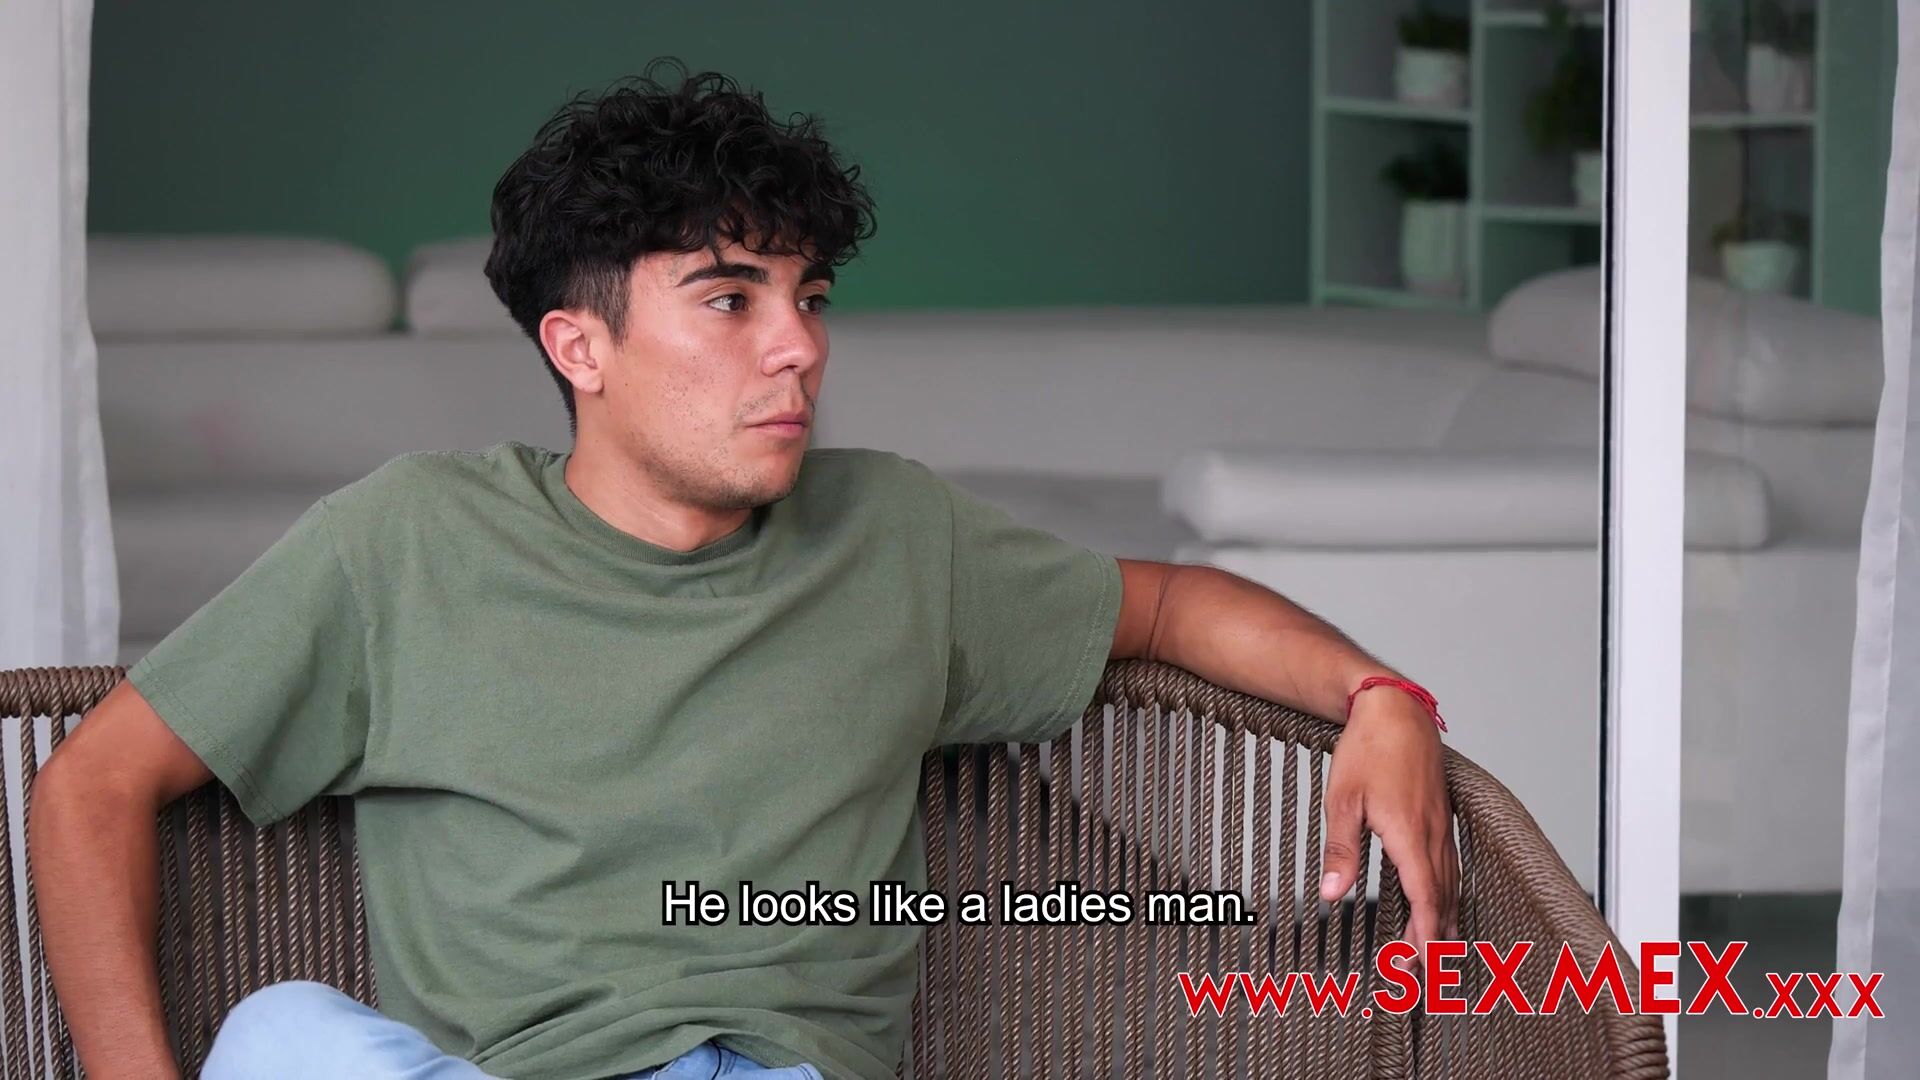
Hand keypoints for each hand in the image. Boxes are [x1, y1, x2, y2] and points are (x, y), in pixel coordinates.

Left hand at [1317, 686, 1458, 963]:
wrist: (1394, 709)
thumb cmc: (1367, 750)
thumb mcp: (1342, 801)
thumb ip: (1341, 851)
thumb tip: (1331, 893)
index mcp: (1409, 835)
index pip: (1425, 900)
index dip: (1425, 936)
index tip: (1419, 965)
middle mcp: (1432, 835)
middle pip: (1442, 899)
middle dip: (1435, 939)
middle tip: (1423, 972)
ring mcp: (1440, 824)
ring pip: (1450, 882)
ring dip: (1444, 918)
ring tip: (1437, 949)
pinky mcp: (1440, 815)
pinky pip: (1449, 864)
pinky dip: (1447, 892)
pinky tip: (1441, 901)